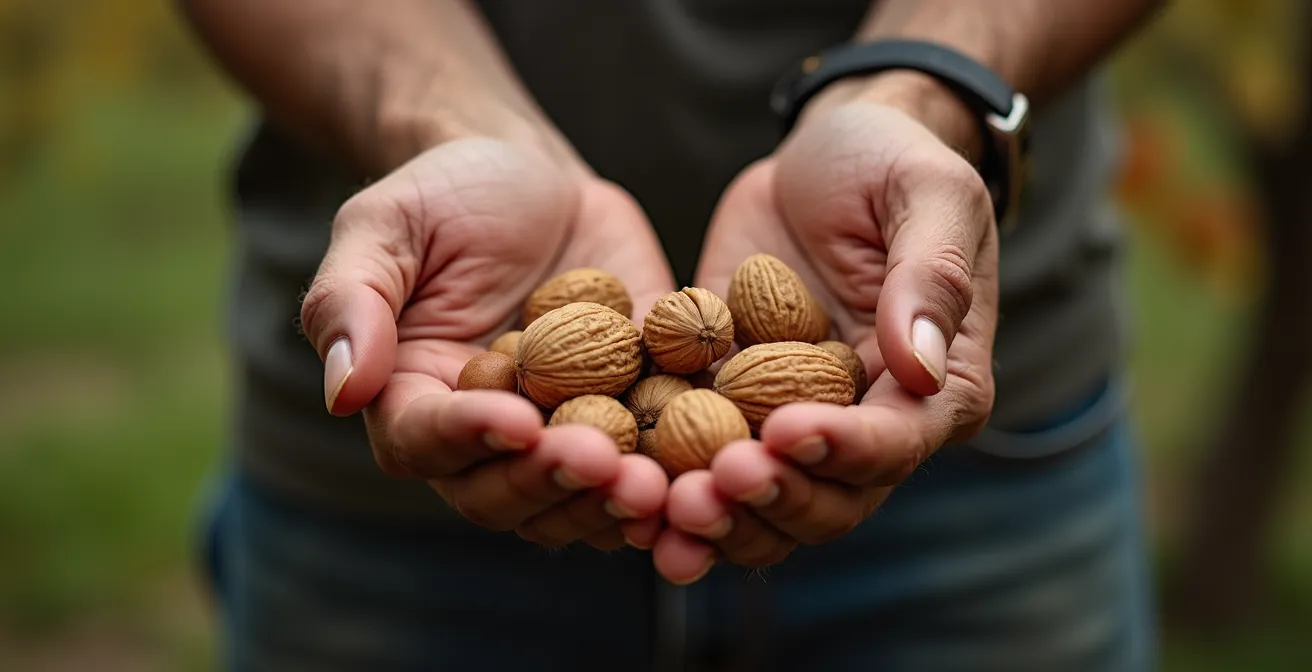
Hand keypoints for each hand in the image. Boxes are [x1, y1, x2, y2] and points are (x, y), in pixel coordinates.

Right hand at [299, 138, 673, 550]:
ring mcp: (563, 429)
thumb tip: (341, 390)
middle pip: (508, 490)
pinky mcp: (633, 408)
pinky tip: (711, 469)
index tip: (515, 420)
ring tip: (657, 485)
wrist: (531, 174)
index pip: (429, 442)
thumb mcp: (383, 228)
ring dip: (615, 499)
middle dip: (555, 482)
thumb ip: (351, 302)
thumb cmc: (442, 194)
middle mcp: (488, 436)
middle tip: (601, 462)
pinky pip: (653, 454)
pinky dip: (678, 475)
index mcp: (416, 400)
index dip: (470, 438)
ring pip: (580, 495)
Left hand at [654, 88, 1000, 583]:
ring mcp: (795, 421)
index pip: (895, 443)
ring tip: (665, 509)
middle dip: (770, 501)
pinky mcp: (729, 402)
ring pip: (764, 502)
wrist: (820, 154)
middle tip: (711, 486)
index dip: (842, 450)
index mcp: (936, 386)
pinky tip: (623, 496)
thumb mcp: (928, 195)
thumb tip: (923, 369)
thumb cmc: (890, 162)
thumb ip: (932, 277)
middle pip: (829, 500)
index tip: (783, 434)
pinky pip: (701, 460)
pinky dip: (668, 488)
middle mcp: (869, 422)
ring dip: (719, 519)